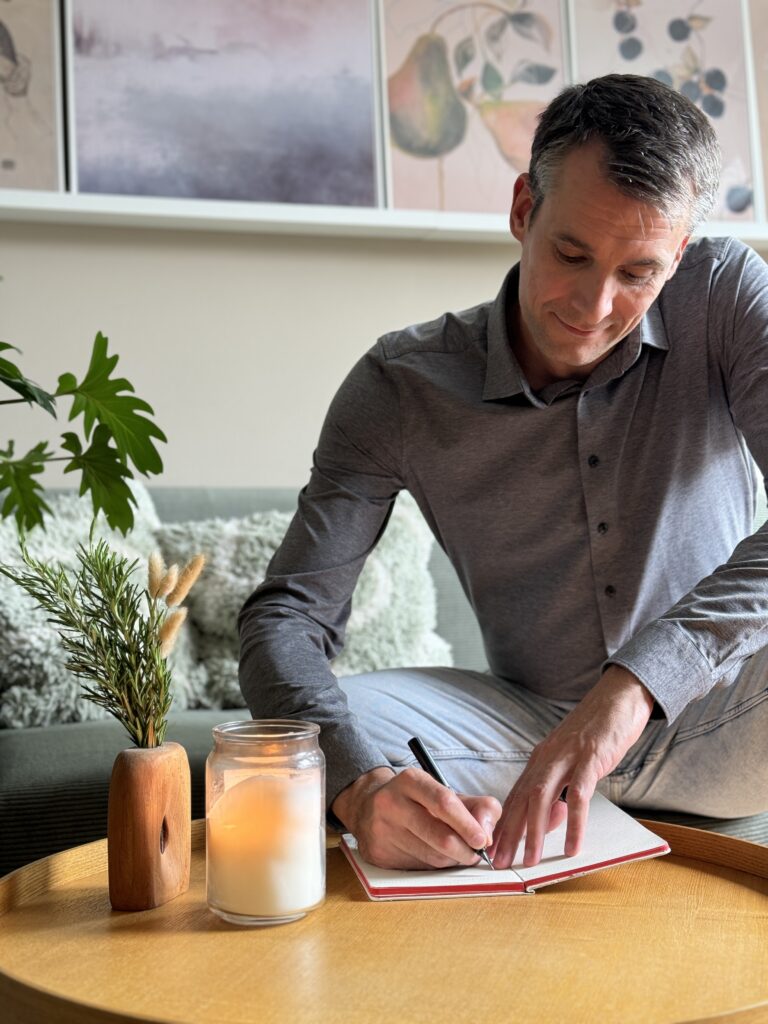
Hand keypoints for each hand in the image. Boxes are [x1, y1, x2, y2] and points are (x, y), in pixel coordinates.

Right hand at [331, 765, 501, 868]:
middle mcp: (391, 803)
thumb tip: (488, 834)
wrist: (367, 806)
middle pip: (439, 836)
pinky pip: (417, 868)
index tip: (483, 840)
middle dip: (465, 850)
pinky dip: (433, 867)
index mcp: (410, 781)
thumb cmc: (417, 801)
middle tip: (476, 853)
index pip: (444, 803)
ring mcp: (381, 829)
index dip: (467, 825)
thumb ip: (478, 807)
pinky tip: (432, 855)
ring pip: (431, 857)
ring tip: (456, 852)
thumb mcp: (446, 793)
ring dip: (451, 860)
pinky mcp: (377, 853)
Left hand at [489, 666, 654, 868]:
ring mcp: (566, 758)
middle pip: (520, 800)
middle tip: (499, 863)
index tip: (492, 850)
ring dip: (533, 832)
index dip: (502, 825)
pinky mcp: (589, 759)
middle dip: (508, 834)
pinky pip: (579, 796)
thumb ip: (558, 787)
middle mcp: (546, 758)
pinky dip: (574, 823)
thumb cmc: (595, 732)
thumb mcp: (570, 760)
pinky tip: (572, 846)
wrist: (617, 700)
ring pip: (541, 799)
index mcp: (540, 759)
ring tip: (530, 861)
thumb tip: (550, 820)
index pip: (515, 796)